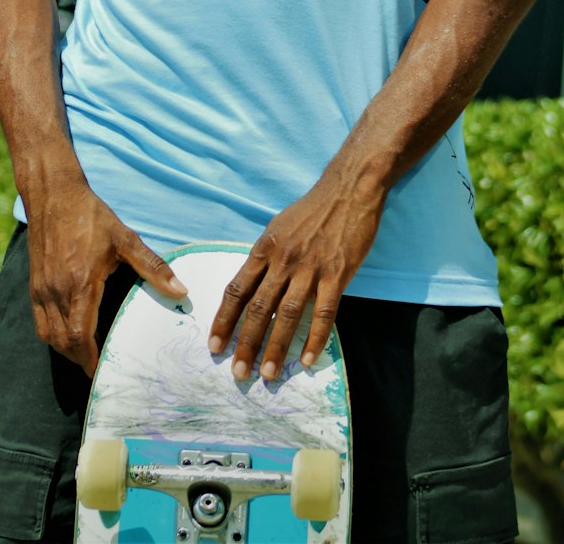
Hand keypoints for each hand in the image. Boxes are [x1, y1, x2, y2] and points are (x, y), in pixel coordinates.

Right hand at [26, 183, 186, 375]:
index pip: (81, 337)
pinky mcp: (34, 285)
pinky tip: (68, 333)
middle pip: (63, 343)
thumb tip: (181, 291)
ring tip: (86, 355)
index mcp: (80, 283)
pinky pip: (40, 323)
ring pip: (49, 336)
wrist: (54, 195)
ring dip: (66, 351)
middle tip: (99, 369)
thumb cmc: (91, 216)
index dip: (90, 360)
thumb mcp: (125, 238)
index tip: (103, 372)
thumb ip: (152, 266)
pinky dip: (53, 336)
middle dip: (80, 361)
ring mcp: (42, 290)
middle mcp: (57, 291)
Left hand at [207, 175, 384, 381]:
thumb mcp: (278, 227)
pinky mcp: (337, 273)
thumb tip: (251, 285)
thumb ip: (265, 256)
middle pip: (259, 308)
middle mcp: (283, 260)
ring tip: (268, 374)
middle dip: (246, 343)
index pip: (237, 290)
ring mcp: (310, 267)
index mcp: (265, 248)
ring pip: (288, 315)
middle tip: (238, 373)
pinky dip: (315, 338)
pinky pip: (324, 312)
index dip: (224, 320)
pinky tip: (306, 359)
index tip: (215, 345)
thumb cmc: (311, 209)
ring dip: (276, 347)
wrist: (348, 189)